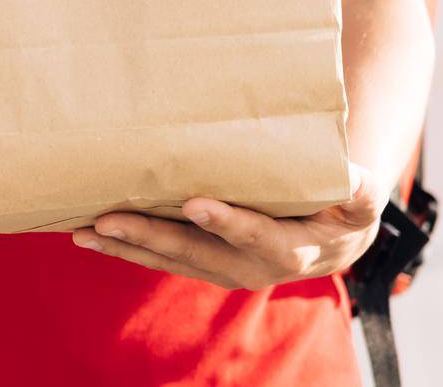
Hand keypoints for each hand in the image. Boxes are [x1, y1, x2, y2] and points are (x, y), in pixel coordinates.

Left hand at [70, 165, 385, 290]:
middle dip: (148, 235)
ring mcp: (221, 267)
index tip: (195, 204)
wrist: (332, 241)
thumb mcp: (360, 199)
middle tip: (106, 219)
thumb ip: (357, 190)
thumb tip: (350, 174)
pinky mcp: (203, 262)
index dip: (227, 222)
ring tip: (82, 230)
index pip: (256, 236)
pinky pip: (160, 257)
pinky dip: (125, 246)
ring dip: (124, 244)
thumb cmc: (343, 208)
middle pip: (193, 252)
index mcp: (289, 248)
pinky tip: (90, 232)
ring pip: (166, 258)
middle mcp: (249, 266)